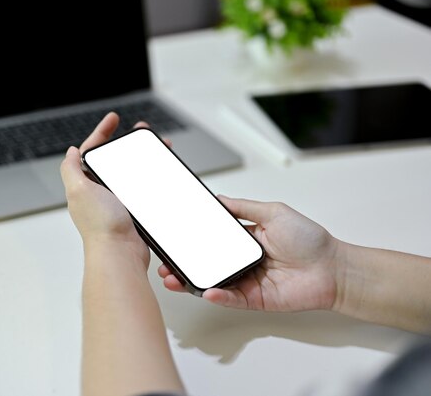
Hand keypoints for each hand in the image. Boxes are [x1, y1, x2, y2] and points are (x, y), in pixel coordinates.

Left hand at [60, 112, 149, 266]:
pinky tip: (160, 174)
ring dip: (141, 159)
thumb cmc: (101, 226)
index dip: (102, 132)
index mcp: (85, 183)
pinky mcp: (132, 212)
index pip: (92, 150)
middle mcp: (99, 193)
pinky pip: (141, 190)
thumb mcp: (78, 190)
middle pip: (113, 160)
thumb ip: (70, 169)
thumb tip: (70, 152)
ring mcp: (116, 203)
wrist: (120, 254)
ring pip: (130, 173)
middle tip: (140, 132)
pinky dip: (150, 179)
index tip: (114, 119)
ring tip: (155, 148)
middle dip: (125, 144)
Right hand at [159, 197, 340, 310]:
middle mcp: (243, 262)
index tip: (174, 239)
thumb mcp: (273, 212)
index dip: (192, 241)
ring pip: (213, 283)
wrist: (333, 269)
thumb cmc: (310, 240)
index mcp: (245, 240)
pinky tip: (205, 291)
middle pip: (207, 264)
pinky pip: (231, 298)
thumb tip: (220, 199)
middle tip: (165, 263)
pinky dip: (217, 296)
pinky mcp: (255, 300)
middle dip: (183, 265)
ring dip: (192, 282)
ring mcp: (247, 282)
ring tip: (174, 278)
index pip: (211, 241)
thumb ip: (244, 207)